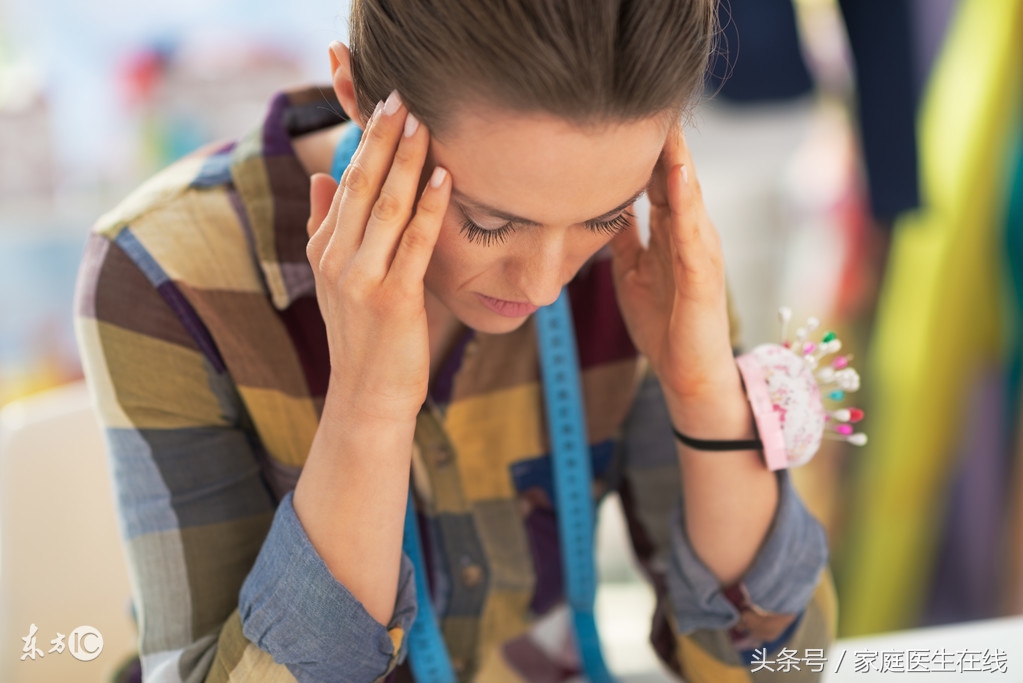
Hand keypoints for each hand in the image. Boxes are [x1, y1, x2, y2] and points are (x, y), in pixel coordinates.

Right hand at [306, 92, 449, 423]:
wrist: (367, 396)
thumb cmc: (363, 335)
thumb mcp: (336, 279)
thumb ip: (328, 226)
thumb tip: (321, 178)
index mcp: (325, 249)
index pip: (346, 183)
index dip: (366, 142)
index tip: (385, 104)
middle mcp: (338, 259)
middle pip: (361, 185)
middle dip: (382, 138)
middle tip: (401, 95)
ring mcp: (362, 279)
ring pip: (386, 207)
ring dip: (406, 162)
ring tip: (423, 123)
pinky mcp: (393, 299)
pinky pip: (413, 244)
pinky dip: (429, 209)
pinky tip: (443, 179)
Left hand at [608, 129, 739, 414]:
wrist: (686, 374)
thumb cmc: (663, 325)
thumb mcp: (632, 272)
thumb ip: (624, 239)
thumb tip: (603, 207)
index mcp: (672, 234)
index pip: (658, 180)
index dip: (644, 148)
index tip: (627, 113)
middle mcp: (691, 235)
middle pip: (676, 177)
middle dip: (664, 140)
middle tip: (650, 98)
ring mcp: (700, 252)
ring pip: (688, 195)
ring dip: (678, 159)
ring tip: (667, 122)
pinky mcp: (702, 275)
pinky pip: (692, 231)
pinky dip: (685, 201)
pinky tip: (677, 174)